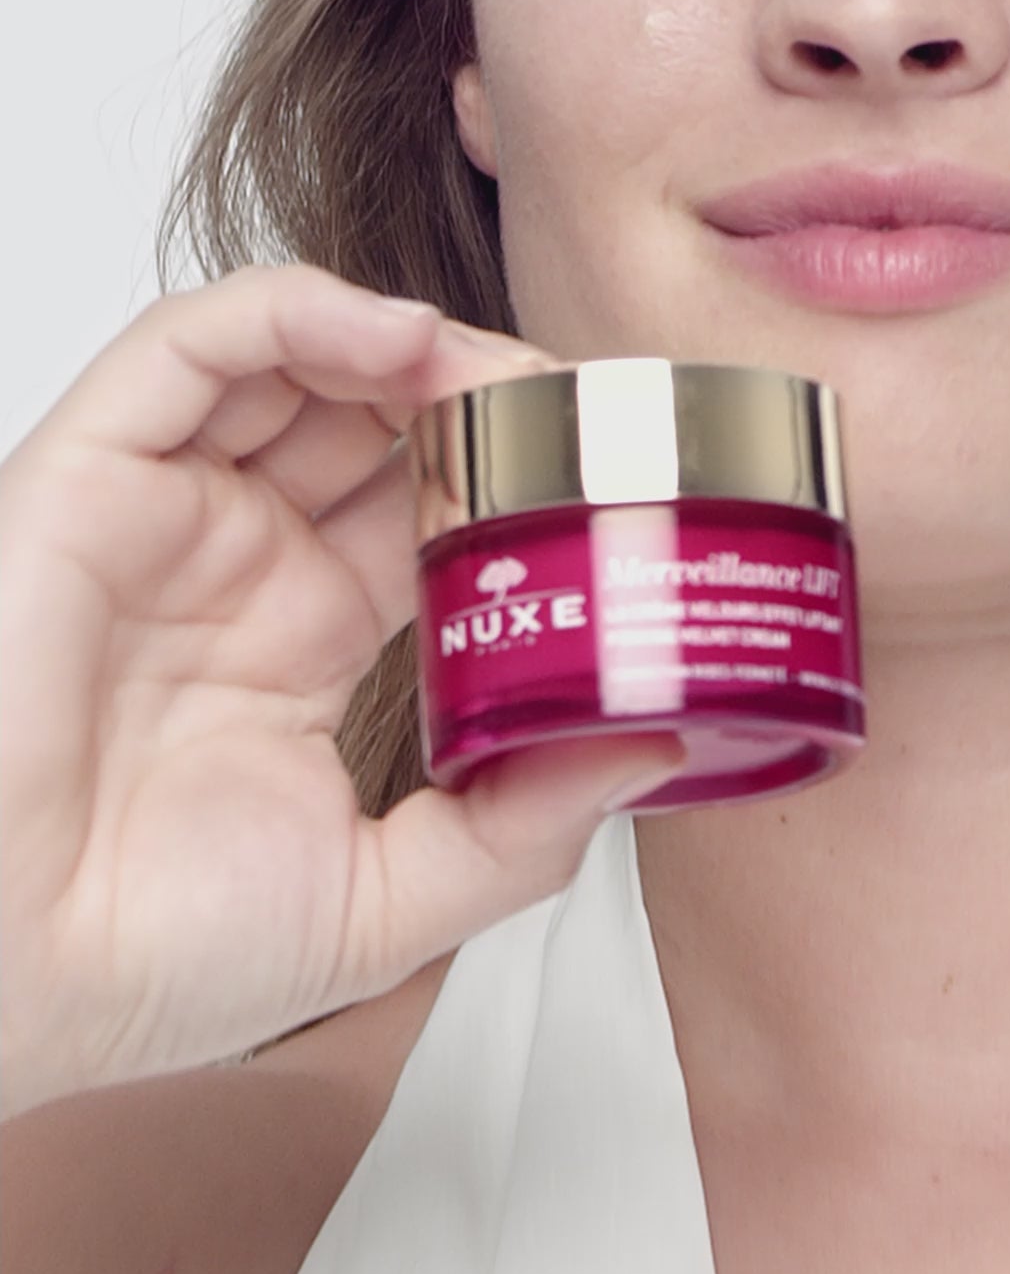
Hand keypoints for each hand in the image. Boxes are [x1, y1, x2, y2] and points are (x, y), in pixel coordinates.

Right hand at [0, 264, 688, 1120]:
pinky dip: (298, 314)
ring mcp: (169, 514)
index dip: (518, 472)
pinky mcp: (88, 480)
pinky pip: (190, 349)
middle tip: (576, 409)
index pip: (430, 506)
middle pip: (381, 421)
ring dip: (414, 342)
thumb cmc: (147, 959)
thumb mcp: (385, 899)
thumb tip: (656, 751)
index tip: (613, 472)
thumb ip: (523, 830)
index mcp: (307, 633)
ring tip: (504, 372)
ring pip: (297, 363)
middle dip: (484, 398)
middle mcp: (242, 559)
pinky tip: (399, 339)